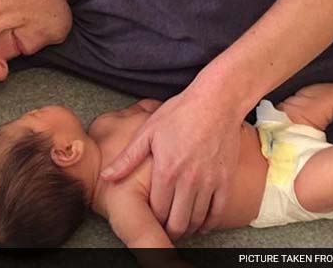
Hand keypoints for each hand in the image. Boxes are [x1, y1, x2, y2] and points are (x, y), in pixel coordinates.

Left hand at [101, 83, 241, 239]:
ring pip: (198, 220)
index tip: (151, 222)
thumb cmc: (180, 113)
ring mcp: (209, 181)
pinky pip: (218, 211)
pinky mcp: (226, 179)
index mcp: (166, 170)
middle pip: (178, 222)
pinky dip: (210, 223)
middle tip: (165, 232)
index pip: (157, 211)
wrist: (216, 101)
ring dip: (188, 229)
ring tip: (181, 227)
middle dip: (169, 231)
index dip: (153, 221)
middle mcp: (188, 180)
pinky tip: (202, 223)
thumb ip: (127, 158)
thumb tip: (106, 177)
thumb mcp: (148, 132)